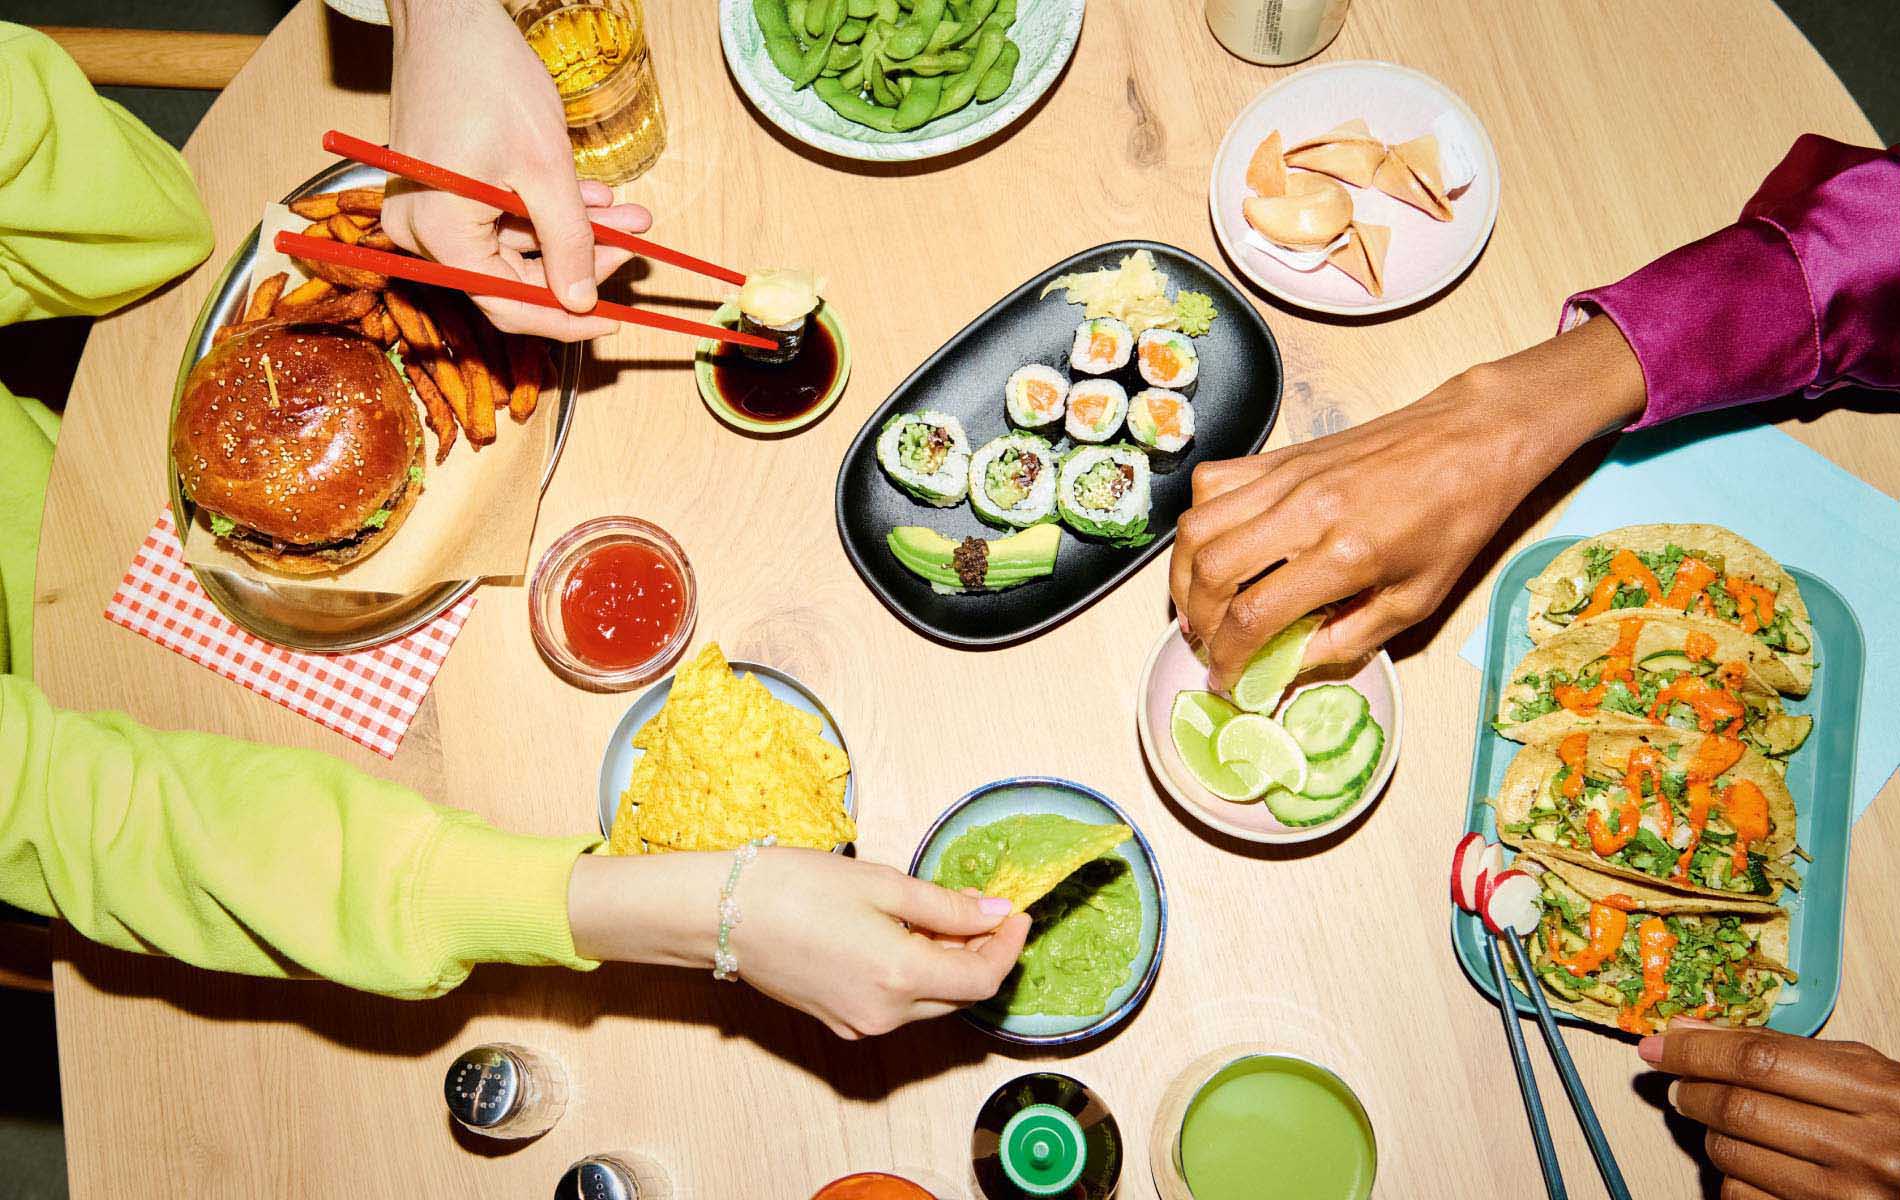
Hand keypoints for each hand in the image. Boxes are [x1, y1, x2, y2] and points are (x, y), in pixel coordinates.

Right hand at [384, 0, 651, 339]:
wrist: (450, 17)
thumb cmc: (487, 80)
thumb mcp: (544, 168)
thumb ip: (568, 241)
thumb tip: (581, 302)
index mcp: (438, 234)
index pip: (508, 305)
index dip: (566, 318)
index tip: (614, 319)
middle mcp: (422, 232)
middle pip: (514, 278)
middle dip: (581, 262)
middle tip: (632, 245)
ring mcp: (431, 211)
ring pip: (517, 247)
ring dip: (575, 233)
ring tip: (629, 216)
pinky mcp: (445, 192)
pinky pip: (503, 220)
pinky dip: (548, 212)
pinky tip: (594, 199)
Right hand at [567, 849, 1029, 1038]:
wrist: (723, 913)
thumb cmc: (795, 887)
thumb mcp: (881, 884)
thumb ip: (945, 905)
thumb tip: (995, 912)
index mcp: (901, 975)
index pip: (983, 977)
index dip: (1009, 946)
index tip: (1017, 913)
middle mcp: (886, 1013)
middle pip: (961, 995)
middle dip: (982, 955)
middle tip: (984, 910)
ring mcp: (861, 1024)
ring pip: (931, 1004)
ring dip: (949, 967)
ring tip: (943, 919)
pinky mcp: (840, 1022)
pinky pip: (898, 1007)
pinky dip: (916, 977)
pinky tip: (906, 939)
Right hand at [1169, 316, 1646, 687]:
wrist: (1470, 440)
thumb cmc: (1454, 521)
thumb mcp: (1417, 601)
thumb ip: (1350, 638)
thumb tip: (1291, 666)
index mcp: (1344, 555)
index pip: (1254, 615)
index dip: (1227, 658)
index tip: (1224, 680)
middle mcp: (1303, 511)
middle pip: (1210, 571)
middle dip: (1196, 620)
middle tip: (1207, 644)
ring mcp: (1285, 477)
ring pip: (1196, 526)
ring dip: (1183, 574)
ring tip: (1197, 604)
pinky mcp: (1281, 455)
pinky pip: (1211, 484)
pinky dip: (1197, 522)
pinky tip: (1214, 546)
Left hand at [1641, 1019, 1899, 1199]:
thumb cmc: (1898, 1121)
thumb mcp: (1861, 1072)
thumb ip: (1781, 1049)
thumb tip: (1690, 1029)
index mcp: (1875, 1094)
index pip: (1759, 1062)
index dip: (1697, 1050)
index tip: (1660, 1045)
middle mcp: (1862, 1149)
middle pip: (1738, 1108)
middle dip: (1693, 1090)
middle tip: (1683, 1084)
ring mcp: (1844, 1197)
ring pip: (1731, 1154)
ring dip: (1710, 1132)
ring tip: (1725, 1121)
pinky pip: (1740, 1196)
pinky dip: (1730, 1174)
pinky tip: (1750, 1161)